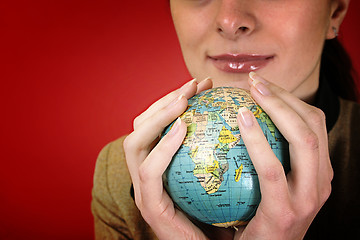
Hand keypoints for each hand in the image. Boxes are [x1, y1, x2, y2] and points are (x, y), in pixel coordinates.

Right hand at [123, 77, 212, 239]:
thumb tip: (242, 114)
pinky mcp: (151, 207)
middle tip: (193, 85)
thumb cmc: (221, 214)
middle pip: (139, 127)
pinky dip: (163, 146)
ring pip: (134, 143)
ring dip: (158, 116)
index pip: (154, 124)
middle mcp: (145, 174)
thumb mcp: (219, 174)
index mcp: (158, 164)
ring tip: (184, 100)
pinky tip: (183, 127)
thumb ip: (218, 149)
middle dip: (163, 101)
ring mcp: (144, 191)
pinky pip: (150, 171)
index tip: (200, 84)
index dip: (172, 100)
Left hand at [234, 73, 332, 239]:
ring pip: (303, 139)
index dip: (289, 98)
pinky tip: (241, 120)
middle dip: (284, 97)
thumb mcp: (269, 184)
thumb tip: (238, 118)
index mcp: (318, 171)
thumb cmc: (259, 216)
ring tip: (249, 93)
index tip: (261, 84)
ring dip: (277, 108)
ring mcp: (308, 197)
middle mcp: (321, 181)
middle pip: (312, 124)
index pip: (311, 123)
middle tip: (254, 81)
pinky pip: (272, 169)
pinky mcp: (286, 211)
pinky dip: (258, 140)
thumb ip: (265, 155)